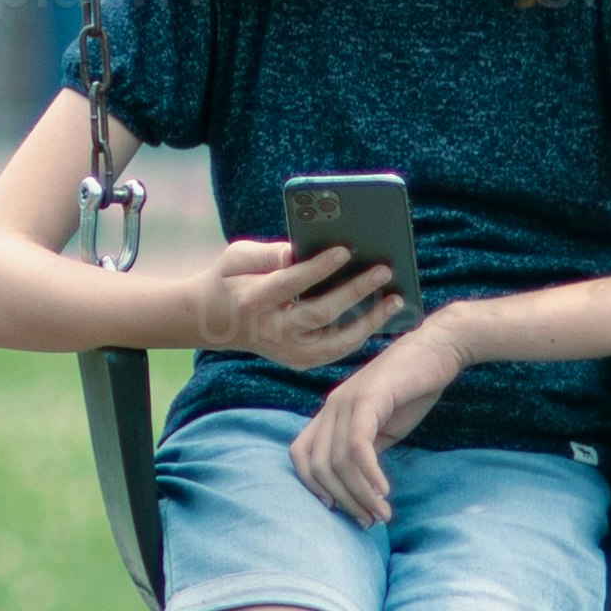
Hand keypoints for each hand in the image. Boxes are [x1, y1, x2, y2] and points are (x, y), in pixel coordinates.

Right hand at [197, 238, 405, 370]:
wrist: (214, 322)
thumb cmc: (231, 279)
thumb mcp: (238, 257)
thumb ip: (268, 254)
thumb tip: (297, 252)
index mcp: (253, 301)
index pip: (292, 283)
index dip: (319, 267)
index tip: (345, 249)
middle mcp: (272, 332)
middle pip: (320, 314)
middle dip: (355, 291)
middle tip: (384, 270)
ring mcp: (287, 352)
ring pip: (336, 342)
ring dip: (369, 321)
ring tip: (395, 300)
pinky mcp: (299, 361)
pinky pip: (337, 350)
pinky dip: (361, 333)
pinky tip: (381, 314)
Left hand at [290, 311, 466, 527]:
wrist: (438, 348)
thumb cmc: (412, 387)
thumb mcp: (382, 426)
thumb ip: (365, 450)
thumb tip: (359, 486)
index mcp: (329, 412)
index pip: (300, 455)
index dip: (312, 487)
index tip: (339, 508)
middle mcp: (330, 407)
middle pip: (318, 467)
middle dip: (343, 500)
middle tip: (368, 522)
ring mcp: (346, 402)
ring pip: (339, 462)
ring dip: (361, 495)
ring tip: (381, 515)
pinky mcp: (368, 400)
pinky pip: (358, 447)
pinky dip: (369, 475)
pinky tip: (384, 491)